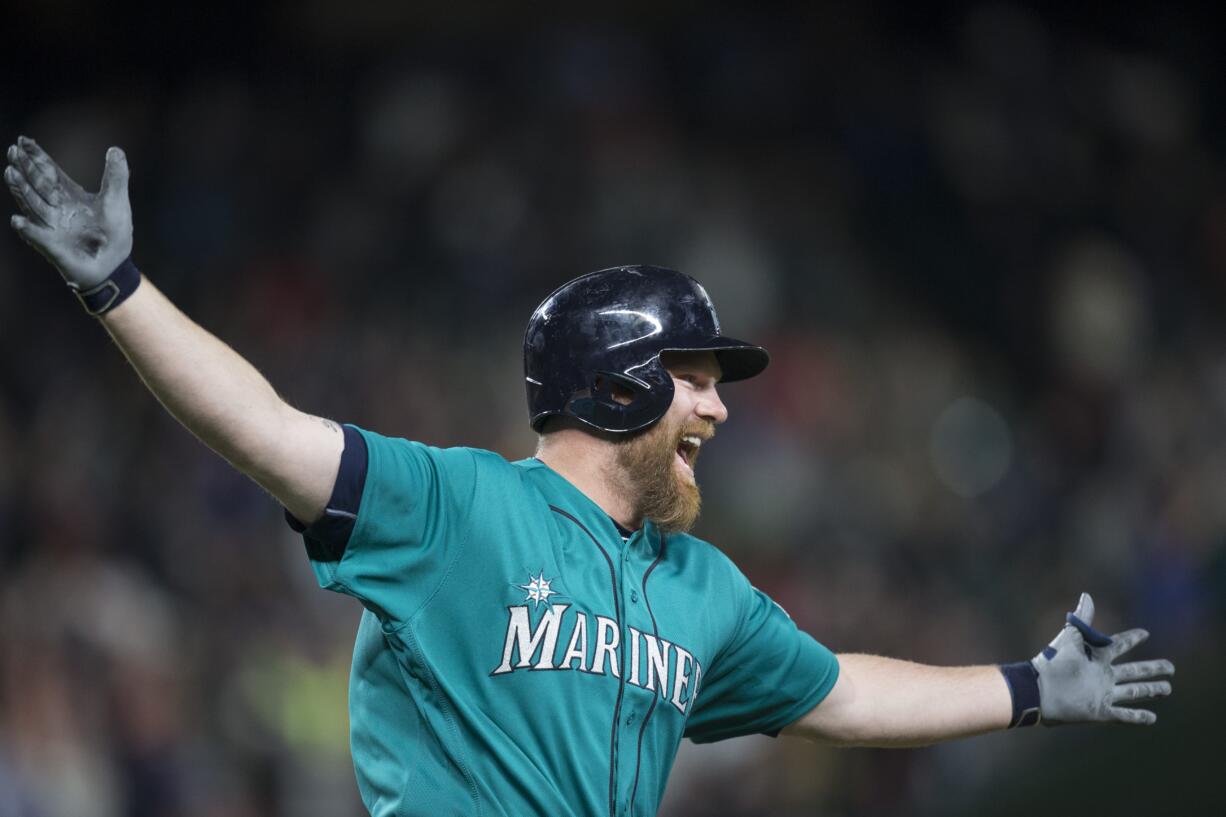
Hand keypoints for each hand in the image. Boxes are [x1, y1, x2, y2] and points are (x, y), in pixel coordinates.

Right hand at [5, 136, 132, 289]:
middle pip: (37, 184)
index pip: (50, 172)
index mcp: (70, 195)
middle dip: (26, 168)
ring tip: (11, 173)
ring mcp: (51, 225)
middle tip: (13, 150)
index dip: (37, 156)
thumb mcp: (117, 201)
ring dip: (21, 189)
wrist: (114, 265)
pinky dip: (28, 229)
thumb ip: (116, 176)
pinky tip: (17, 220)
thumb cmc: (115, 234)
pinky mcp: (51, 245)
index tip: (23, 140)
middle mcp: (56, 208)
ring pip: (32, 204)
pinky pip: (37, 236)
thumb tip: (115, 149)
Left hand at [1034, 592, 1173, 724]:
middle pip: (1134, 671)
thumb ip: (1082, 619)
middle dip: (1152, 669)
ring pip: (1134, 691)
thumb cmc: (1052, 661)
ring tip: (1167, 688)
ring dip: (1151, 690)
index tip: (1145, 633)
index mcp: (1095, 656)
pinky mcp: (1100, 711)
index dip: (1132, 639)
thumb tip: (1088, 595)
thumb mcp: (1069, 637)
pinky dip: (1138, 717)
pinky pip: (1124, 715)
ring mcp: (1103, 693)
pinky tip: (1152, 717)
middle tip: (1171, 667)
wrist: (1038, 689)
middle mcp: (1102, 675)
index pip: (1119, 645)